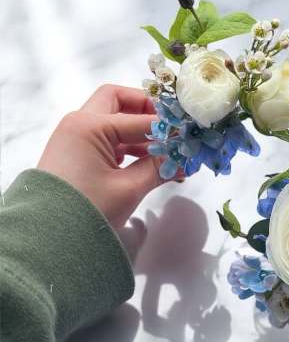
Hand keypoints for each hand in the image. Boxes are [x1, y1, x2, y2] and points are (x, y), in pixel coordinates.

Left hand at [38, 84, 174, 228]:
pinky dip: (129, 146)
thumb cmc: (87, 209)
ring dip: (140, 132)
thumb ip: (159, 168)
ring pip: (114, 121)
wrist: (47, 239)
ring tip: (166, 155)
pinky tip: (149, 164)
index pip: (140, 118)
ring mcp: (76, 139)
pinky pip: (108, 140)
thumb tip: (185, 160)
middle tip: (170, 128)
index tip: (190, 134)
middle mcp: (79, 124)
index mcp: (89, 126)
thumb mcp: (128, 188)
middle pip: (119, 102)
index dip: (168, 127)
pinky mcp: (77, 155)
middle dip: (147, 111)